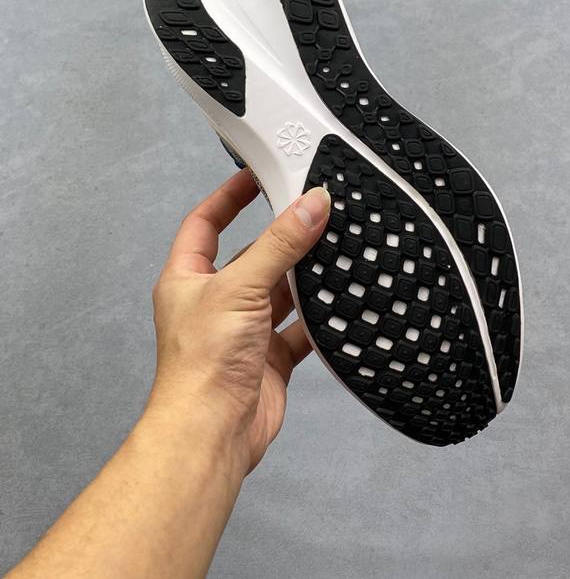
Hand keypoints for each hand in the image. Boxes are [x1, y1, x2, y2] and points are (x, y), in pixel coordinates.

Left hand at [148, 169, 330, 472]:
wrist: (213, 433)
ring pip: (280, 292)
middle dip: (281, 238)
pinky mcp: (269, 357)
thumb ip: (280, 245)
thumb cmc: (204, 362)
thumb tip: (311, 204)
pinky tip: (342, 302)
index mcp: (189, 279)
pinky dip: (320, 318)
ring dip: (304, 277)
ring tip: (336, 249)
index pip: (205, 224)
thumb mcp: (240, 288)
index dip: (228, 198)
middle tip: (314, 211)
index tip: (257, 176)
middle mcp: (215, 302)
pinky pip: (300, 329)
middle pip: (252, 257)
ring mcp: (244, 330)